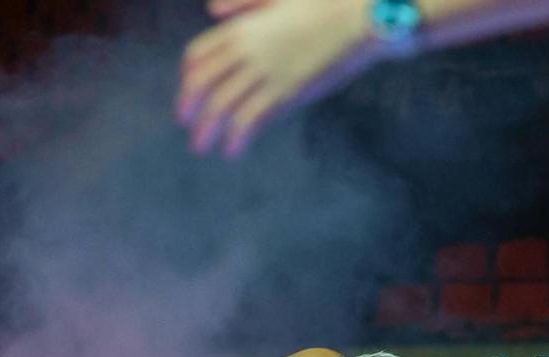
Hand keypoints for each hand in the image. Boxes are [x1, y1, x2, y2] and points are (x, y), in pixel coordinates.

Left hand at [179, 0, 374, 156]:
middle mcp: (247, 50)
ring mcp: (265, 72)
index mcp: (242, 28)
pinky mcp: (285, 91)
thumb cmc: (324, 1)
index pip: (198, 54)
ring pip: (221, 106)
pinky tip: (233, 150)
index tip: (189, 91)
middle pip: (202, 84)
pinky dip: (236, 138)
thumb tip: (212, 9)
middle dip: (189, 108)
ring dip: (207, 131)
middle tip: (188, 125)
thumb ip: (243, 3)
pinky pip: (249, 120)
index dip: (188, 76)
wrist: (360, 16)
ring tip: (202, 146)